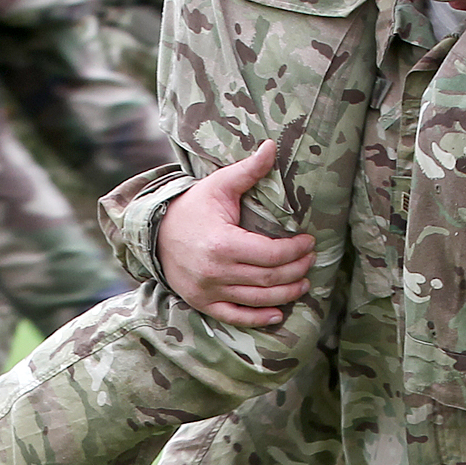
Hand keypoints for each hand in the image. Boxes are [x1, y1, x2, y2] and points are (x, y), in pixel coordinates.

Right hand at [153, 139, 299, 325]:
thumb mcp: (218, 185)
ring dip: (285, 294)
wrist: (155, 233)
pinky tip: (278, 314)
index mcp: (222, 243)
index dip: (296, 250)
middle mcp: (216, 272)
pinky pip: (235, 317)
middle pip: (269, 278)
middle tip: (311, 261)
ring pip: (257, 299)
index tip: (309, 242)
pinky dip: (258, 319)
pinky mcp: (202, 303)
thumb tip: (272, 145)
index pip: (271, 254)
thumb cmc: (192, 207)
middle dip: (296, 270)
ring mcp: (208, 291)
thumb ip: (248, 170)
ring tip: (303, 284)